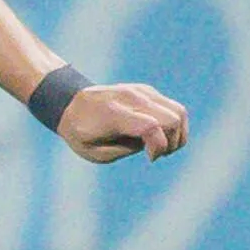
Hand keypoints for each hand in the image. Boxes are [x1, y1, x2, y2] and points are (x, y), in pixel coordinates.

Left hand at [56, 82, 189, 163]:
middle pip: (172, 118)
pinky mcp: (147, 91)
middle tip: (155, 154)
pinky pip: (172, 107)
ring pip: (179, 112)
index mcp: (113, 114)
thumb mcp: (97, 153)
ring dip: (177, 134)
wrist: (70, 104)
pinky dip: (173, 125)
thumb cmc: (81, 134)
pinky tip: (158, 136)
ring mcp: (141, 91)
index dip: (159, 146)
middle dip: (172, 143)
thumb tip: (154, 142)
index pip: (150, 126)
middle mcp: (130, 98)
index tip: (149, 158)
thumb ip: (128, 149)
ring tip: (161, 147)